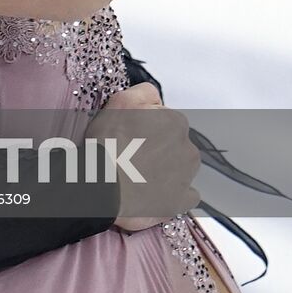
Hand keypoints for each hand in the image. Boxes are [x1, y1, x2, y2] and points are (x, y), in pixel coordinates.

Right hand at [87, 82, 201, 232]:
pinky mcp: (181, 200)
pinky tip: (150, 190)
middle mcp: (187, 148)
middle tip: (127, 154)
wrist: (103, 189)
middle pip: (172, 143)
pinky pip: (182, 194)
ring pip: (177, 167)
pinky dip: (169, 192)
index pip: (163, 119)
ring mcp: (186, 177)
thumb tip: (152, 95)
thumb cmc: (108, 148)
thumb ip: (143, 92)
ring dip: (162, 169)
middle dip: (154, 147)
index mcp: (175, 122)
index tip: (128, 134)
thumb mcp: (119, 102)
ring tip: (134, 174)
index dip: (143, 126)